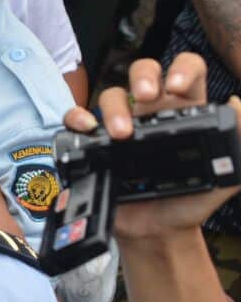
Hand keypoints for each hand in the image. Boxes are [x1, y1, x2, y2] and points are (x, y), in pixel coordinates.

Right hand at [63, 54, 240, 239]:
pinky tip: (87, 129)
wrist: (160, 232)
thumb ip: (239, 140)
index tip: (176, 87)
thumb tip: (236, 102)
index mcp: (185, 111)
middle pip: (143, 71)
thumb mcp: (228, 174)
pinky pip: (79, 121)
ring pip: (112, 94)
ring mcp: (123, 126)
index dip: (181, 69)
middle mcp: (152, 113)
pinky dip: (77, 118)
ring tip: (121, 133)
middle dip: (143, 76)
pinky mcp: (97, 144)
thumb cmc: (192, 201)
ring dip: (114, 107)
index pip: (186, 70)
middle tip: (147, 96)